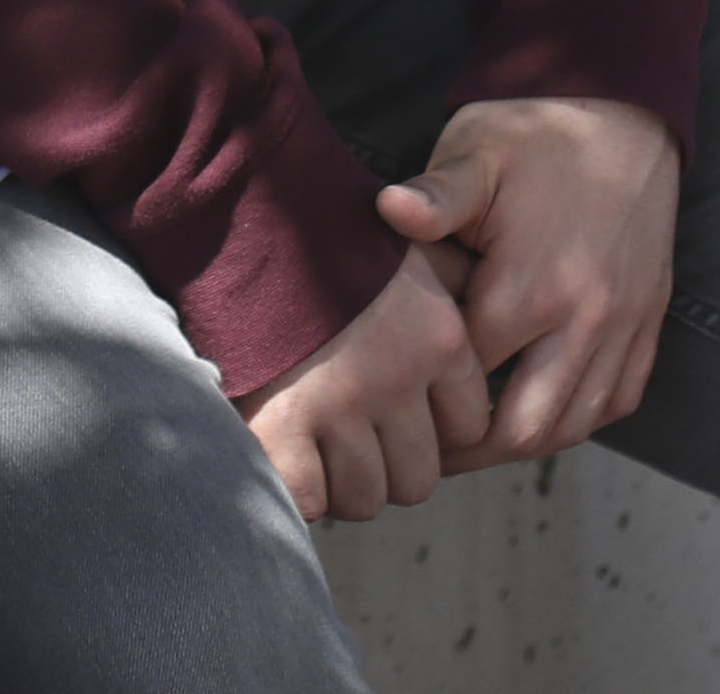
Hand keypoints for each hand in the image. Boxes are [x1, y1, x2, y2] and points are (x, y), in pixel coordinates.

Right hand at [240, 239, 489, 523]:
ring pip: (366, 498)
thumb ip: (453, 279)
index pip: (467, 428)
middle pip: (417, 478)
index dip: (430, 427)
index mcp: (439, 337)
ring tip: (313, 437)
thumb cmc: (326, 238)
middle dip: (386, 465)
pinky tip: (282, 450)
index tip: (396, 410)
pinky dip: (296, 488)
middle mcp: (397, 377)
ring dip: (339, 481)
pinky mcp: (281, 429)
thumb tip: (479, 298)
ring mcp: (339, 407)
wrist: (240, 220)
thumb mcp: (408, 248)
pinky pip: (308, 499)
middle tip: (349, 432)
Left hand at [373, 95, 678, 460]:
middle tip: (430, 446)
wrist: (625, 110)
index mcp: (532, 288)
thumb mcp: (479, 151)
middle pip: (524, 430)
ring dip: (527, 441)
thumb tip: (385, 207)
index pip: (469, 383)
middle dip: (473, 448)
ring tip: (479, 437)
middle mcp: (585, 322)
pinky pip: (619, 400)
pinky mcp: (649, 321)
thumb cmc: (538, 131)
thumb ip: (436, 196)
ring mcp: (624, 326)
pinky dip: (581, 417)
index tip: (395, 406)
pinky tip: (544, 406)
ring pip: (575, 426)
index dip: (429, 399)